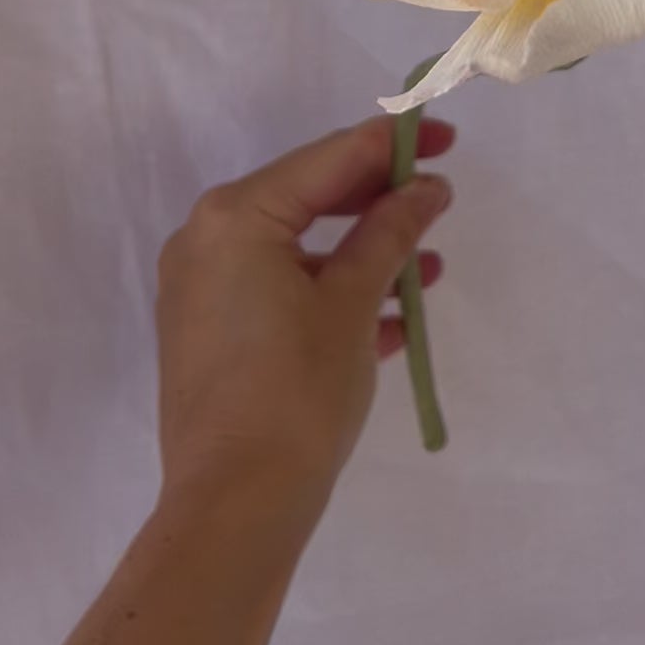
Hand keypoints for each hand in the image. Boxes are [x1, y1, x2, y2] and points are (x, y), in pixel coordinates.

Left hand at [155, 116, 454, 544]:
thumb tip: (425, 188)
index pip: (327, 158)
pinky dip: (329, 296)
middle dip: (376, 201)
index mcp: (235, 217)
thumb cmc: (297, 392)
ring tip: (427, 269)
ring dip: (361, 254)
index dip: (391, 144)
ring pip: (296, 251)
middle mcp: (205, 241)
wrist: (235, 507)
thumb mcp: (353, 304)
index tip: (444, 136)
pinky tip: (390, 320)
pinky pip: (277, 294)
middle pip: (306, 198)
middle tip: (438, 196)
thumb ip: (390, 233)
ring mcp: (200, 291)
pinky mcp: (208, 336)